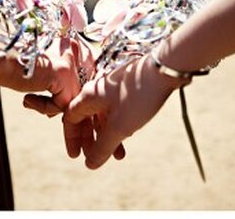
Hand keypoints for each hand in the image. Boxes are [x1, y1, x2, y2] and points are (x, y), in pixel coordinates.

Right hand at [0, 37, 84, 114]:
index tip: (49, 100)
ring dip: (51, 106)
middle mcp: (74, 49)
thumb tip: (69, 103)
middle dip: (61, 102)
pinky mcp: (63, 73)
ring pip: (72, 98)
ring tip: (29, 100)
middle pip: (80, 87)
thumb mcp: (43, 70)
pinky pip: (62, 104)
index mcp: (71, 43)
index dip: (67, 92)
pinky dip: (45, 107)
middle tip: (37, 102)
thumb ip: (60, 79)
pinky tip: (27, 99)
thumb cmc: (12, 64)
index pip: (83, 75)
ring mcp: (70, 60)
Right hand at [62, 55, 183, 168]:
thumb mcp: (119, 128)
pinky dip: (118, 127)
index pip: (70, 119)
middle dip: (90, 141)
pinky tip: (129, 136)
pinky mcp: (125, 89)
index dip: (72, 139)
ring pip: (103, 117)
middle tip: (95, 159)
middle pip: (85, 119)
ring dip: (107, 137)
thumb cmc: (138, 96)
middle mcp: (96, 91)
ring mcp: (111, 90)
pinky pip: (115, 111)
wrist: (164, 70)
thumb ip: (102, 148)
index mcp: (88, 96)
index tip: (76, 156)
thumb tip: (90, 164)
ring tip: (119, 156)